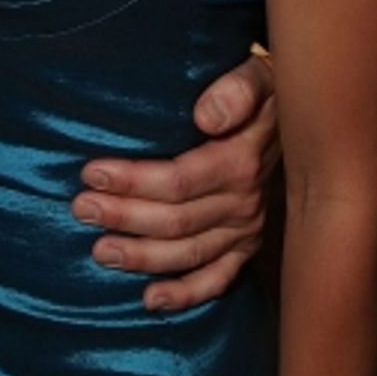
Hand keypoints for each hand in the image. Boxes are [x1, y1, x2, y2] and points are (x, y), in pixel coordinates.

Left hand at [69, 51, 278, 310]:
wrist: (296, 116)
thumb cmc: (261, 90)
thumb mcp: (256, 75)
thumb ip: (236, 90)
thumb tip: (206, 116)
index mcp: (240, 162)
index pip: (179, 180)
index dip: (133, 181)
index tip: (91, 173)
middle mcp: (244, 202)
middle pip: (176, 220)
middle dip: (124, 216)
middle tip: (81, 209)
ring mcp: (245, 229)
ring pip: (189, 253)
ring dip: (143, 257)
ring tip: (100, 251)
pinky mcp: (246, 247)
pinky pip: (218, 280)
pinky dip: (185, 293)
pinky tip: (150, 299)